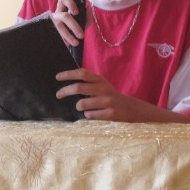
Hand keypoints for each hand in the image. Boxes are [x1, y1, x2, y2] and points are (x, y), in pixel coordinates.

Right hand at [52, 0, 84, 46]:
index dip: (70, 3)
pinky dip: (63, 41)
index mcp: (62, 8)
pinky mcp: (48, 31)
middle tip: (81, 35)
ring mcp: (51, 23)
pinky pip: (55, 35)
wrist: (57, 40)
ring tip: (76, 43)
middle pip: (64, 16)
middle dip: (74, 26)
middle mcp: (56, 14)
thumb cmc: (69, 28)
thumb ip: (86, 17)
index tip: (76, 12)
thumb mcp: (78, 22)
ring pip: (59, 27)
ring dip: (69, 36)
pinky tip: (67, 45)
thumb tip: (88, 9)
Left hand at [55, 68, 189, 122]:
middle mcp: (104, 88)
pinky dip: (88, 116)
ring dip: (79, 107)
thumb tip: (67, 83)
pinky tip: (93, 115)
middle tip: (58, 95)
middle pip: (79, 87)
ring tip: (82, 107)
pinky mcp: (111, 113)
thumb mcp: (102, 87)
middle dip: (65, 91)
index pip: (83, 73)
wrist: (132, 109)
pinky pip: (90, 115)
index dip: (69, 74)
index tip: (57, 77)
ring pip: (82, 104)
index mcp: (100, 80)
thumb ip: (88, 84)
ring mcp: (108, 101)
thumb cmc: (111, 98)